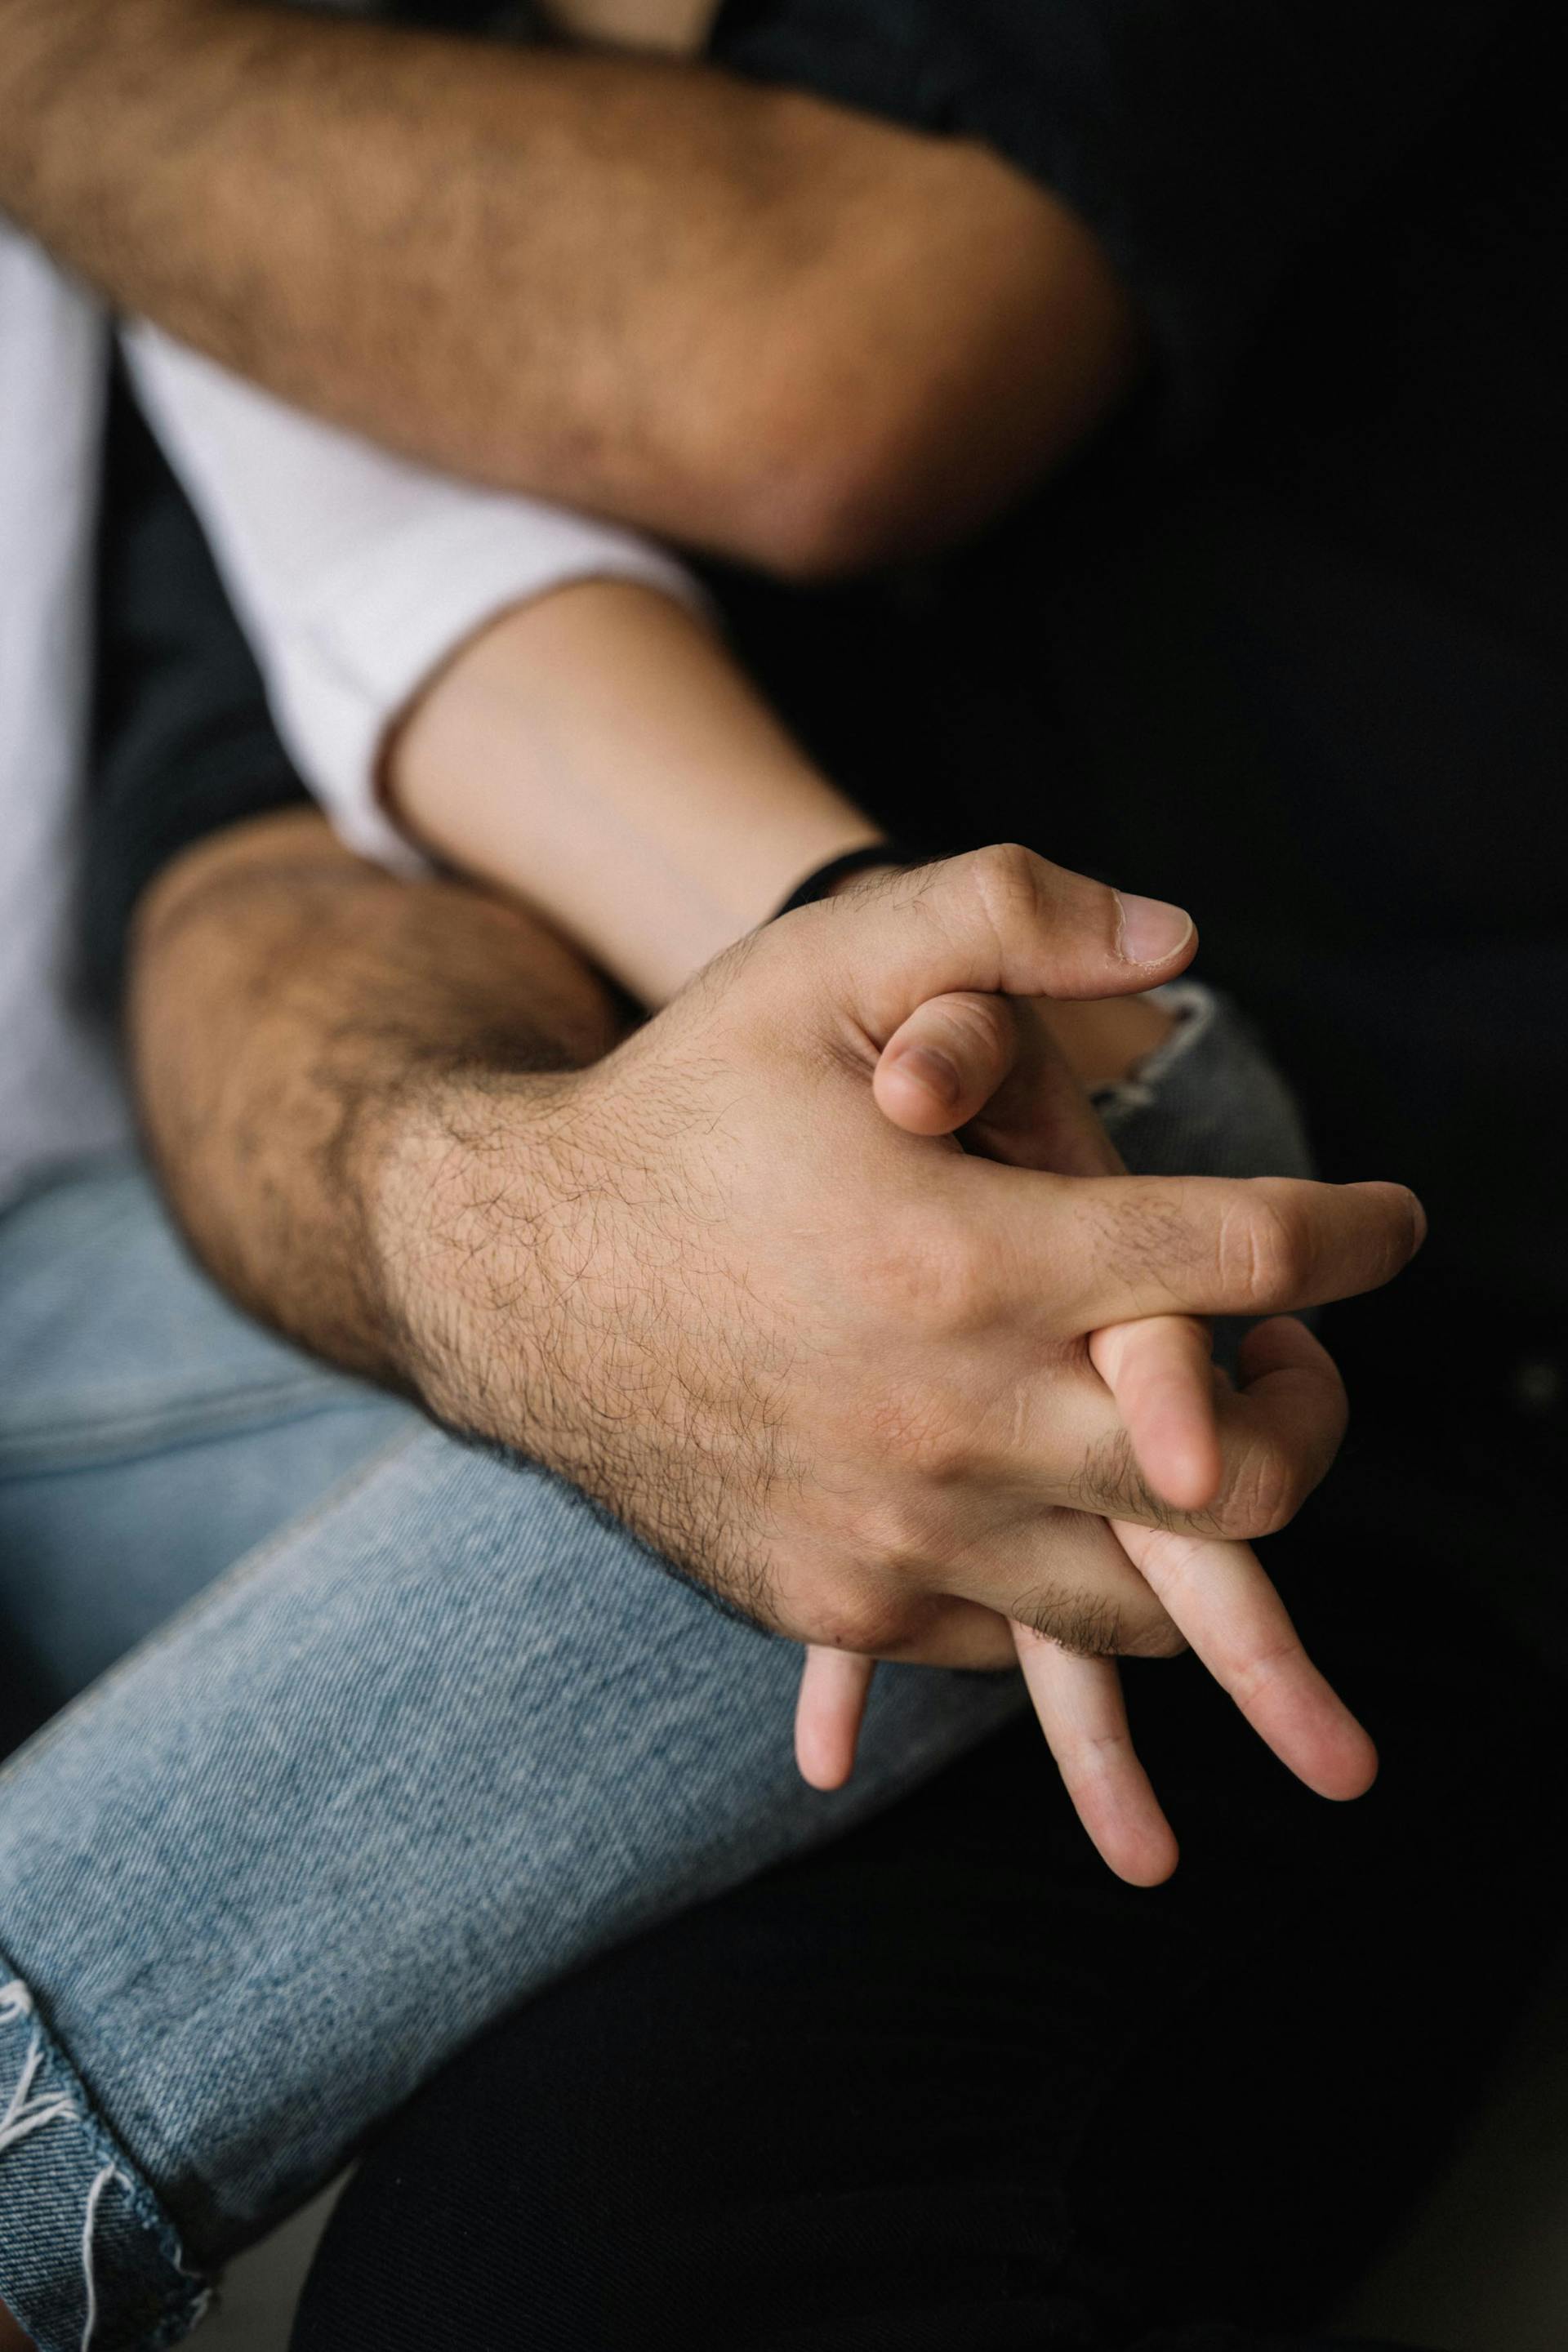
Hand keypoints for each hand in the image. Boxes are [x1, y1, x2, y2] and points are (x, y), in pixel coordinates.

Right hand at [378, 847, 1421, 1724]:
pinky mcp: (842, 1602)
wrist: (503, 1278)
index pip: (1241, 1259)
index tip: (1392, 1224)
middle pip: (1242, 1477)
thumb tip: (1179, 939)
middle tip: (1300, 1350)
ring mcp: (894, 1536)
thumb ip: (1000, 911)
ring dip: (1214, 1520)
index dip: (1355, 1234)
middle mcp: (945, 1421)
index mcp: (963, 1257)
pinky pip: (1021, 1635)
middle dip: (1317, 1411)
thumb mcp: (817, 965)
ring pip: (1147, 1595)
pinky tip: (1056, 1488)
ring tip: (1192, 1431)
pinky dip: (1073, 1572)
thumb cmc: (680, 1109)